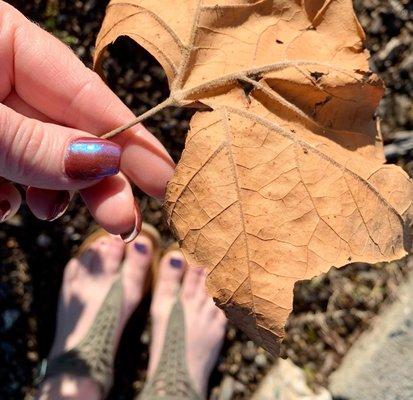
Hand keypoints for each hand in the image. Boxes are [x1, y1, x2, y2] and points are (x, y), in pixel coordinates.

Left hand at [0, 2, 174, 239]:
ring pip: (43, 158)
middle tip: (122, 220)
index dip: (130, 139)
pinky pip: (11, 172)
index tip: (165, 177)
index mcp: (5, 41)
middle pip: (72, 132)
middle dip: (98, 180)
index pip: (89, 93)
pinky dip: (12, 195)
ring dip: (50, 192)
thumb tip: (103, 161)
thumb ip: (34, 143)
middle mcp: (3, 75)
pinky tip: (1, 201)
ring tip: (44, 210)